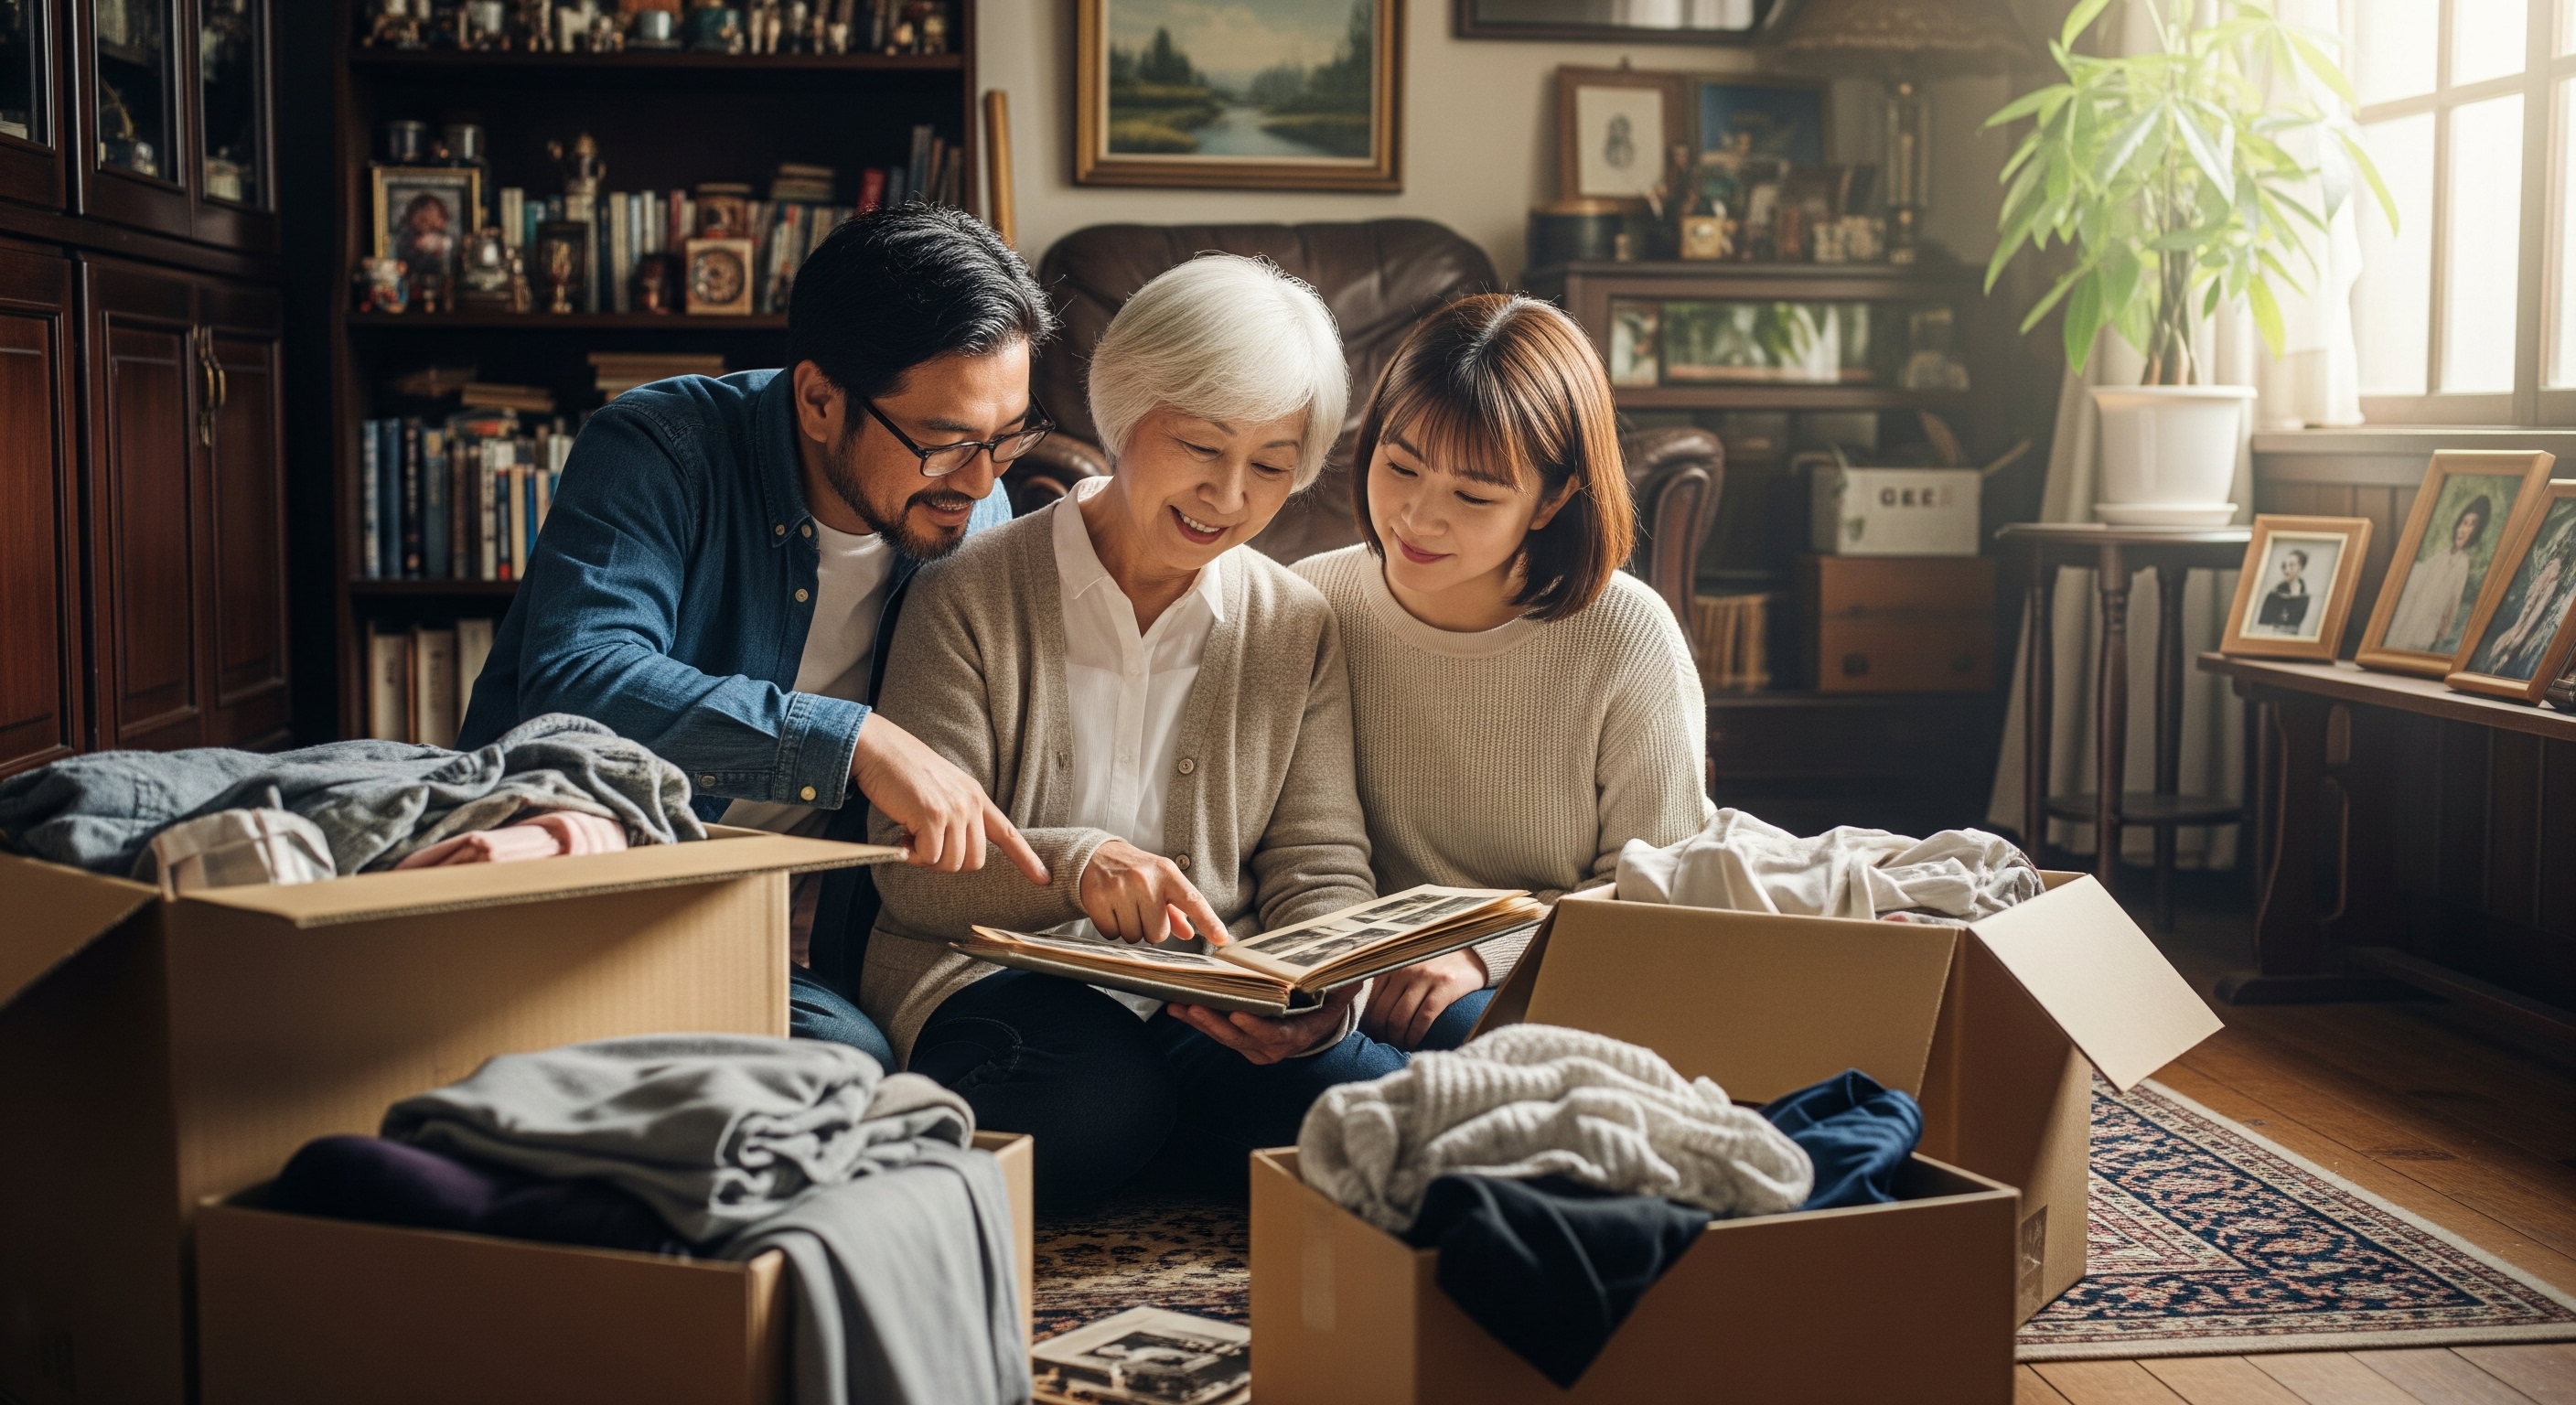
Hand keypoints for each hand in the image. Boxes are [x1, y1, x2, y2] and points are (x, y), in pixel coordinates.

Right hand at [849, 713, 1047, 883]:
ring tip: (911, 837)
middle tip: (924, 847)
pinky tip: (903, 835)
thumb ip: (956, 814)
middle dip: (947, 863)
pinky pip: (929, 858)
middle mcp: (970, 803)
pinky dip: (912, 856)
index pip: (1008, 833)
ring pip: (951, 864)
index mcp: (975, 797)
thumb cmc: (902, 771)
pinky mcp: (932, 816)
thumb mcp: (942, 789)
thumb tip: (954, 851)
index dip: (1027, 859)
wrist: (879, 748)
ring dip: (928, 860)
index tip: (1044, 878)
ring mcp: (953, 809)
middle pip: (974, 861)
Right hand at [1078, 839, 1228, 943]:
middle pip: (1158, 933)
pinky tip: (1110, 910)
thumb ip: (1177, 909)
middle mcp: (1145, 879)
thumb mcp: (1160, 882)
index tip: (1222, 938)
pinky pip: (1112, 934)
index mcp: (1167, 873)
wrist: (1096, 856)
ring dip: (1130, 929)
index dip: (1209, 921)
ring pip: (1134, 936)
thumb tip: (1190, 933)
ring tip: (1124, 908)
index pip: (1192, 900)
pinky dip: (1111, 928)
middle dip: (1150, 929)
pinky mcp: (1098, 898)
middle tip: (1141, 910)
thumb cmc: (1135, 871)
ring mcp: (1120, 888)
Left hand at [1167, 984, 1362, 1065]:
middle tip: (1193, 1007)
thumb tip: (1356, 972)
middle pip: (1240, 1038)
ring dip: (1200, 1022)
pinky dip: (1198, 1020)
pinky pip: (1217, 1032)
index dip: (1256, 1028)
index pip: (1275, 1036)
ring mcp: (1254, 1046)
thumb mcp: (1339, 995)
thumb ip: (1344, 985)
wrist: (1316, 1021)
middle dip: (1214, 1023)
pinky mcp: (1240, 1041)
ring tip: (1178, 1005)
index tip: (1239, 1015)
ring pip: (1224, 1037)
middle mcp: (1272, 1047)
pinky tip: (1178, 1007)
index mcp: (1296, 1036)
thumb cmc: (1325, 1003)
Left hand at [1359, 949, 1485, 1050]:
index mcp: (1393, 967)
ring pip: (1400, 1018)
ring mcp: (1425, 977)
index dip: (1371, 1025)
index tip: (1375, 1037)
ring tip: (1401, 1047)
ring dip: (1398, 1039)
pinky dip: (1415, 1036)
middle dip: (1383, 1035)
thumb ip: (1390, 985)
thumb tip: (1371, 1016)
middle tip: (1388, 1046)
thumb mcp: (1408, 970)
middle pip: (1383, 1013)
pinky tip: (1415, 1043)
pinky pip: (1423, 1018)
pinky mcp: (1444, 986)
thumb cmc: (1436, 969)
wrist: (1471, 959)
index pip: (1371, 1002)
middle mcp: (1405, 969)